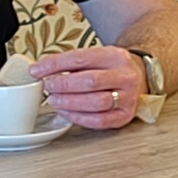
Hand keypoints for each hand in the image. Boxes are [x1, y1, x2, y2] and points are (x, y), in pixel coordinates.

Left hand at [29, 42, 150, 131]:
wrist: (140, 77)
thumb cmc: (112, 69)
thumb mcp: (96, 57)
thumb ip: (71, 63)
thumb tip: (40, 70)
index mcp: (115, 56)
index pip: (81, 58)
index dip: (56, 65)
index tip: (38, 70)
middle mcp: (125, 76)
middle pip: (90, 81)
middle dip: (64, 85)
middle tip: (48, 87)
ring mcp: (128, 97)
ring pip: (96, 102)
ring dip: (70, 103)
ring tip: (54, 100)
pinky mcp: (125, 116)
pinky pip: (100, 121)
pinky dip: (79, 118)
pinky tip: (66, 113)